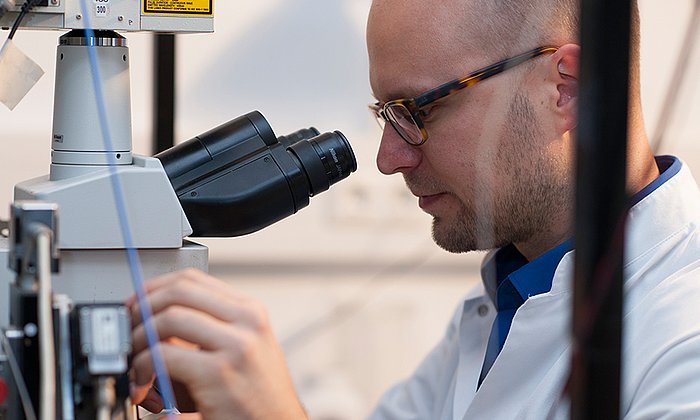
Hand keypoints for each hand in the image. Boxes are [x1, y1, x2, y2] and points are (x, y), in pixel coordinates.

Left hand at [127, 269, 306, 419]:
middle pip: (178, 291)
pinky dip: (141, 368)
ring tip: (135, 363)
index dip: (155, 287)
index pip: (193, 279)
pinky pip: (162, 355)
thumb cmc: (255, 396)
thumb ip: (205, 329)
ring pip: (167, 318)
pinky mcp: (218, 373)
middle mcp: (247, 322)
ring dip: (138, 339)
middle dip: (142, 308)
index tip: (136, 303)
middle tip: (129, 329)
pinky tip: (143, 386)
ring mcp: (235, 345)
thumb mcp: (239, 350)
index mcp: (250, 312)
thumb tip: (153, 318)